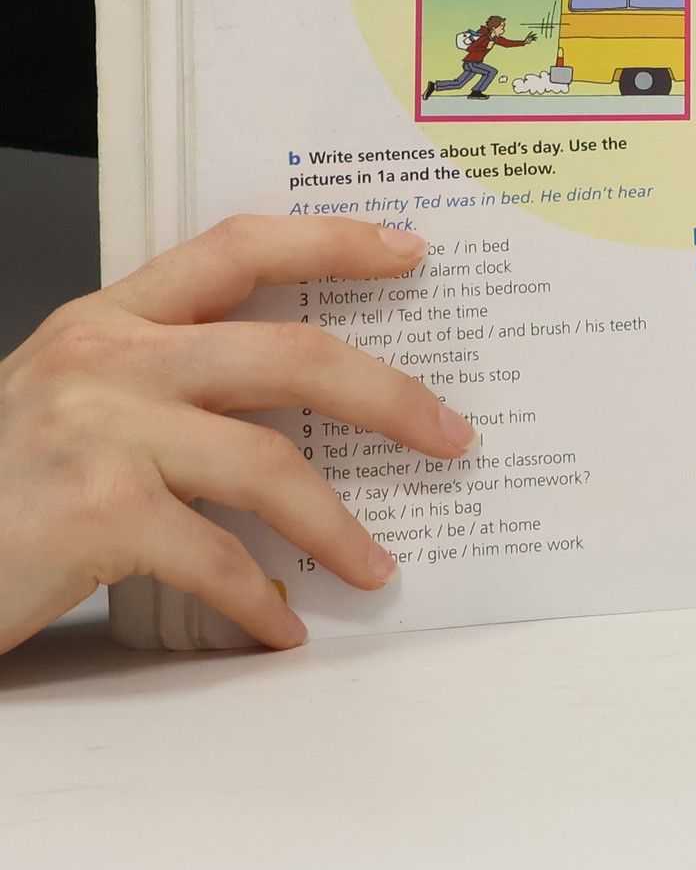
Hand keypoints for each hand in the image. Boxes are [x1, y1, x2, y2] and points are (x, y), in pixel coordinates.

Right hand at [0, 217, 476, 657]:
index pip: (239, 247)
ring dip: (336, 525)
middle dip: (390, 397)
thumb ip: (164, 380)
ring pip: (270, 464)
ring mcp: (100, 432)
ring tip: (376, 567)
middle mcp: (108, 359)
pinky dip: (257, 603)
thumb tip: (297, 405)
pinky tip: (278, 628)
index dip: (332, 241)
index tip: (409, 250)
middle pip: (291, 356)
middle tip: (451, 436)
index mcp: (109, 320)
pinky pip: (215, 558)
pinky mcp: (93, 514)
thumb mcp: (70, 401)